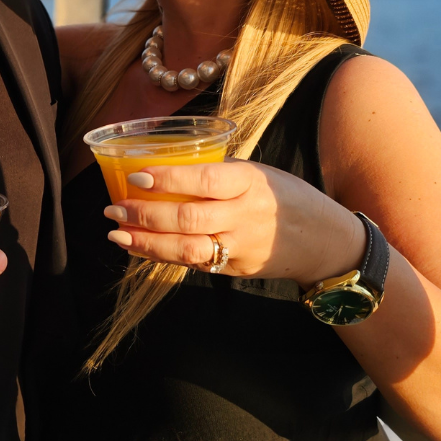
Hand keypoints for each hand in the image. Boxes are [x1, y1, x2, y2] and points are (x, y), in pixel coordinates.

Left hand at [102, 161, 364, 285]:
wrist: (327, 243)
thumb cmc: (286, 197)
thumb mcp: (260, 173)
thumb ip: (220, 175)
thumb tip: (166, 171)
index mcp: (252, 182)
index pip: (205, 181)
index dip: (168, 180)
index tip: (136, 175)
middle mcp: (246, 216)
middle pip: (189, 219)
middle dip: (145, 215)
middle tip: (113, 209)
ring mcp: (241, 247)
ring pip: (186, 249)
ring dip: (146, 243)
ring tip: (116, 233)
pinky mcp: (235, 269)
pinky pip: (192, 263)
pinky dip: (161, 255)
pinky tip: (138, 247)